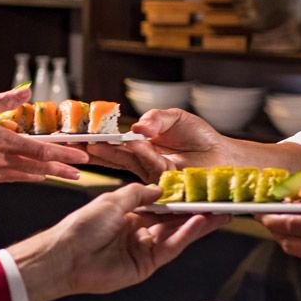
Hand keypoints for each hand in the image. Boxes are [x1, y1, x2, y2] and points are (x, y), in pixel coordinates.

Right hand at [0, 87, 87, 183]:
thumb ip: (1, 101)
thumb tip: (25, 91)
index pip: (40, 151)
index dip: (63, 154)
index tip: (80, 156)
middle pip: (38, 167)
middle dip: (62, 169)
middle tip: (81, 171)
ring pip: (25, 175)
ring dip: (45, 174)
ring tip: (62, 174)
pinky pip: (8, 179)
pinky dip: (24, 176)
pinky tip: (31, 175)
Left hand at [9, 183, 229, 300]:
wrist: (67, 255)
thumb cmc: (82, 226)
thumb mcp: (112, 200)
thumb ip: (139, 194)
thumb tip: (160, 188)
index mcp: (128, 214)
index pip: (161, 204)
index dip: (179, 197)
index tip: (198, 189)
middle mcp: (138, 231)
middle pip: (173, 220)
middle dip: (196, 211)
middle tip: (219, 201)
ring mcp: (143, 249)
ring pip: (177, 234)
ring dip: (198, 223)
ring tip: (219, 212)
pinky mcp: (146, 265)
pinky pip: (170, 247)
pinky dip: (186, 235)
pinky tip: (199, 222)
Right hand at [83, 107, 220, 180]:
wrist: (223, 155)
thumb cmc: (200, 138)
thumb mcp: (175, 118)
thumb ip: (156, 118)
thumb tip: (138, 126)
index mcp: (143, 148)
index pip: (116, 144)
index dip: (99, 140)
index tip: (82, 135)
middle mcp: (144, 163)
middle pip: (114, 157)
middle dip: (96, 150)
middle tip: (77, 144)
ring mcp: (153, 174)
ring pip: (127, 163)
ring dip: (110, 154)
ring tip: (93, 146)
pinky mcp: (166, 182)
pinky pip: (150, 166)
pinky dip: (142, 155)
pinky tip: (133, 144)